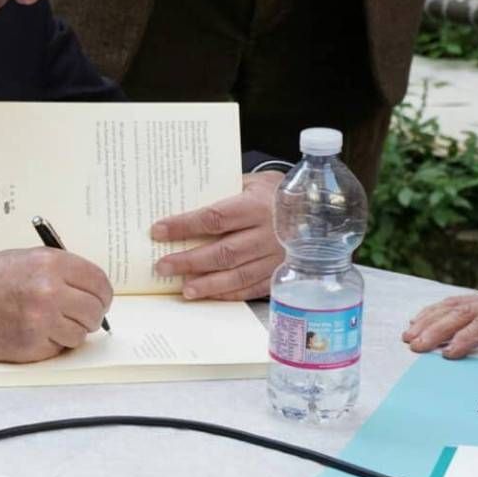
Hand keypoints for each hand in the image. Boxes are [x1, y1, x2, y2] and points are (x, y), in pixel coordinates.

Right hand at [0, 247, 111, 361]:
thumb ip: (59, 269)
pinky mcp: (33, 345)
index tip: (100, 300)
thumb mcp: (25, 258)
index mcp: (51, 263)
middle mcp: (50, 290)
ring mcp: (42, 319)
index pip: (99, 281)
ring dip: (71, 331)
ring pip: (81, 333)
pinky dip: (52, 344)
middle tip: (78, 315)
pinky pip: (60, 348)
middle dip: (90, 315)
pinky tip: (35, 332)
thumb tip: (90, 287)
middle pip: (95, 310)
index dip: (102, 294)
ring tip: (50, 323)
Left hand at [150, 171, 283, 300]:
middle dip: (189, 260)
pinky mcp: (281, 274)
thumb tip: (183, 201)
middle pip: (223, 251)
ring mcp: (276, 257)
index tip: (158, 231)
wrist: (318, 209)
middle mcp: (267, 234)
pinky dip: (229, 293)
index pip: (214, 218)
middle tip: (163, 266)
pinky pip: (252, 287)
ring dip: (207, 284)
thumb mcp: (253, 182)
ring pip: (237, 275)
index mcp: (256, 206)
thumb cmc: (277, 192)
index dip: (184, 225)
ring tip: (184, 288)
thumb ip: (223, 192)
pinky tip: (210, 294)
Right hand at [403, 281, 477, 358]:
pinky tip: (417, 321)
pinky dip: (431, 311)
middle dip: (436, 329)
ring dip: (427, 321)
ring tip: (408, 336)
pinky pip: (452, 301)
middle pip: (462, 313)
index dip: (466, 337)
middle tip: (415, 346)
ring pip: (452, 305)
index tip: (448, 354)